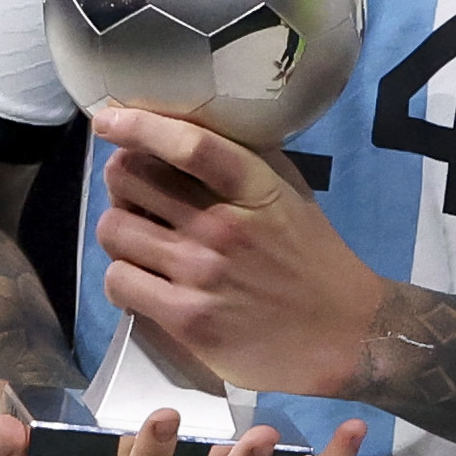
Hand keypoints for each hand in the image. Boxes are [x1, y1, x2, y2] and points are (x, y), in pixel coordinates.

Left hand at [87, 110, 387, 397]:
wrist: (346, 335)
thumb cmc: (314, 259)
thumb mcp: (292, 196)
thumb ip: (246, 163)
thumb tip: (186, 132)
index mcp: (257, 190)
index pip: (190, 146)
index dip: (140, 126)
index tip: (109, 120)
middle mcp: (226, 228)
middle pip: (131, 181)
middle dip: (121, 182)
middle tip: (134, 196)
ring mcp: (203, 274)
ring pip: (114, 231)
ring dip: (119, 232)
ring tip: (140, 242)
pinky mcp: (187, 319)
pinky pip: (119, 281)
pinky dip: (123, 278)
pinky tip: (144, 281)